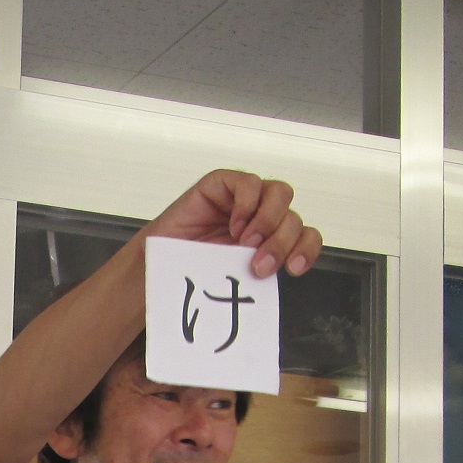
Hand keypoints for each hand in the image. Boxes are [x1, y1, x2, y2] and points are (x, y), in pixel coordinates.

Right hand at [141, 171, 321, 279]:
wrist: (155, 267)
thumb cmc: (193, 273)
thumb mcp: (237, 278)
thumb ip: (261, 273)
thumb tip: (280, 276)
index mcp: (270, 241)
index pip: (305, 236)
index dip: (306, 249)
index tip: (292, 269)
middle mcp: (262, 217)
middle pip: (294, 218)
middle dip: (281, 244)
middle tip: (258, 265)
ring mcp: (244, 199)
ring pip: (280, 194)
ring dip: (269, 221)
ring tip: (245, 243)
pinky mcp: (223, 184)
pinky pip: (248, 183)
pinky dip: (246, 203)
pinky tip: (234, 225)